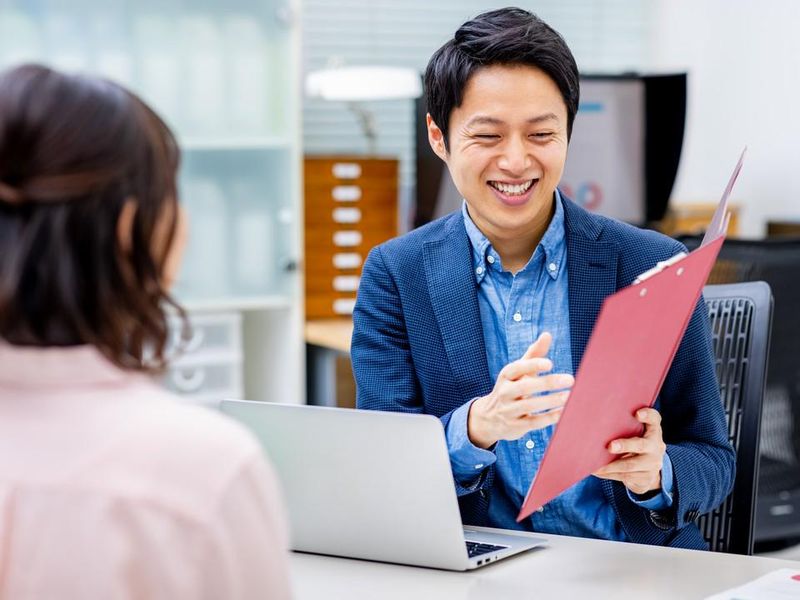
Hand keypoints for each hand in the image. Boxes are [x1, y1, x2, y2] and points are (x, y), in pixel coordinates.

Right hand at [467, 332, 573, 448]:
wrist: (489, 418)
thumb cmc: (511, 388)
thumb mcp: (518, 371)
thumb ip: (534, 354)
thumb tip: (547, 334)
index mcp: (506, 376)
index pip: (517, 368)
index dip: (532, 365)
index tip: (550, 363)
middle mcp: (505, 392)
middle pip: (526, 387)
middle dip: (548, 383)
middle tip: (570, 379)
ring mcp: (509, 410)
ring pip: (530, 405)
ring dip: (551, 401)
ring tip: (569, 396)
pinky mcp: (516, 426)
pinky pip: (534, 422)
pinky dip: (550, 417)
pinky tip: (564, 411)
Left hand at [593, 407, 665, 495]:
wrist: (650, 468)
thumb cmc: (637, 442)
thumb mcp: (638, 431)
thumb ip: (628, 423)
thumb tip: (599, 418)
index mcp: (653, 431)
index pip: (654, 419)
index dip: (647, 415)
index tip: (637, 414)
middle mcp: (656, 447)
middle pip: (640, 445)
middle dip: (624, 446)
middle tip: (610, 446)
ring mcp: (652, 464)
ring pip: (630, 465)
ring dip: (610, 466)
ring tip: (595, 464)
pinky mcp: (646, 478)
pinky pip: (625, 477)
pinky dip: (609, 474)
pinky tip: (598, 471)